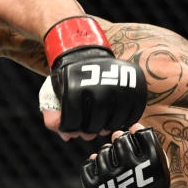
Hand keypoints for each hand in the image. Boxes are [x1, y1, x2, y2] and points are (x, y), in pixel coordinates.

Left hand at [44, 16, 146, 134]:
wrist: (84, 50)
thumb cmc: (69, 77)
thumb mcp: (53, 91)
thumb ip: (53, 116)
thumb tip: (68, 136)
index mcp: (74, 87)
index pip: (72, 121)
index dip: (70, 129)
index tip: (70, 126)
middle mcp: (98, 84)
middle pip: (94, 125)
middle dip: (88, 131)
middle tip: (87, 129)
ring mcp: (118, 85)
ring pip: (113, 122)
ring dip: (106, 128)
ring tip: (100, 124)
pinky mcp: (134, 85)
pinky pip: (132, 114)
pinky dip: (124, 121)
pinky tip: (114, 118)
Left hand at [81, 126, 182, 187]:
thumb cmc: (150, 186)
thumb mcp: (160, 166)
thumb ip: (151, 144)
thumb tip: (133, 125)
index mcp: (150, 163)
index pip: (141, 133)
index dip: (137, 132)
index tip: (135, 136)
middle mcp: (130, 169)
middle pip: (120, 139)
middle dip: (121, 140)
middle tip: (122, 148)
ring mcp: (110, 179)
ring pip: (103, 152)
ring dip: (108, 153)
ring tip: (114, 162)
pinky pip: (88, 165)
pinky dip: (93, 165)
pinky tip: (102, 170)